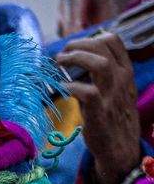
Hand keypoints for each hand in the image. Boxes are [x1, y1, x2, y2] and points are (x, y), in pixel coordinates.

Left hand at [56, 32, 143, 183]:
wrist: (120, 146)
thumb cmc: (111, 116)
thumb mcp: (113, 90)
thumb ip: (100, 75)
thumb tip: (75, 61)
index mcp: (124, 71)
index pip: (114, 40)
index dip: (90, 38)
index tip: (73, 46)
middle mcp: (121, 79)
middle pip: (103, 46)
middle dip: (78, 44)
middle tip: (61, 54)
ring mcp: (112, 94)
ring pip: (99, 64)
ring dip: (75, 58)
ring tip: (58, 63)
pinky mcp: (100, 111)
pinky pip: (87, 92)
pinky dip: (71, 86)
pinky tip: (60, 87)